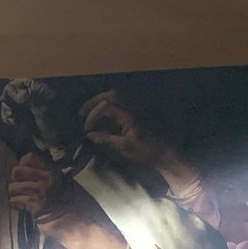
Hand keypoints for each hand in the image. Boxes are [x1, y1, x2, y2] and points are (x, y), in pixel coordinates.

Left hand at [6, 153, 89, 232]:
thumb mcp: (66, 182)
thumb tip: (32, 166)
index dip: (23, 164)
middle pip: (17, 171)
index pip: (30, 158)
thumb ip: (50, 173)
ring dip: (15, 193)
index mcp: (54, 171)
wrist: (80, 223)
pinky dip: (17, 205)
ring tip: (22, 197)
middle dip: (16, 179)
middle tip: (21, 186)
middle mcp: (47, 180)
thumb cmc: (75, 203)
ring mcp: (40, 194)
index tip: (25, 172)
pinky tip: (24, 207)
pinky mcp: (35, 208)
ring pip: (13, 187)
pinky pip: (16, 202)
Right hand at [82, 91, 196, 191]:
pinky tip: (102, 119)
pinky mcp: (136, 114)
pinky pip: (120, 105)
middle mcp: (132, 108)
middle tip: (82, 112)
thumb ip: (106, 139)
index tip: (87, 129)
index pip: (106, 106)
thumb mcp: (124, 147)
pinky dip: (108, 108)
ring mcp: (135, 109)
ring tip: (90, 113)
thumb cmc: (146, 152)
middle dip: (94, 102)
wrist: (165, 153)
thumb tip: (90, 134)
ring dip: (101, 103)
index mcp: (129, 115)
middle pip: (111, 95)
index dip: (93, 115)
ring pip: (116, 97)